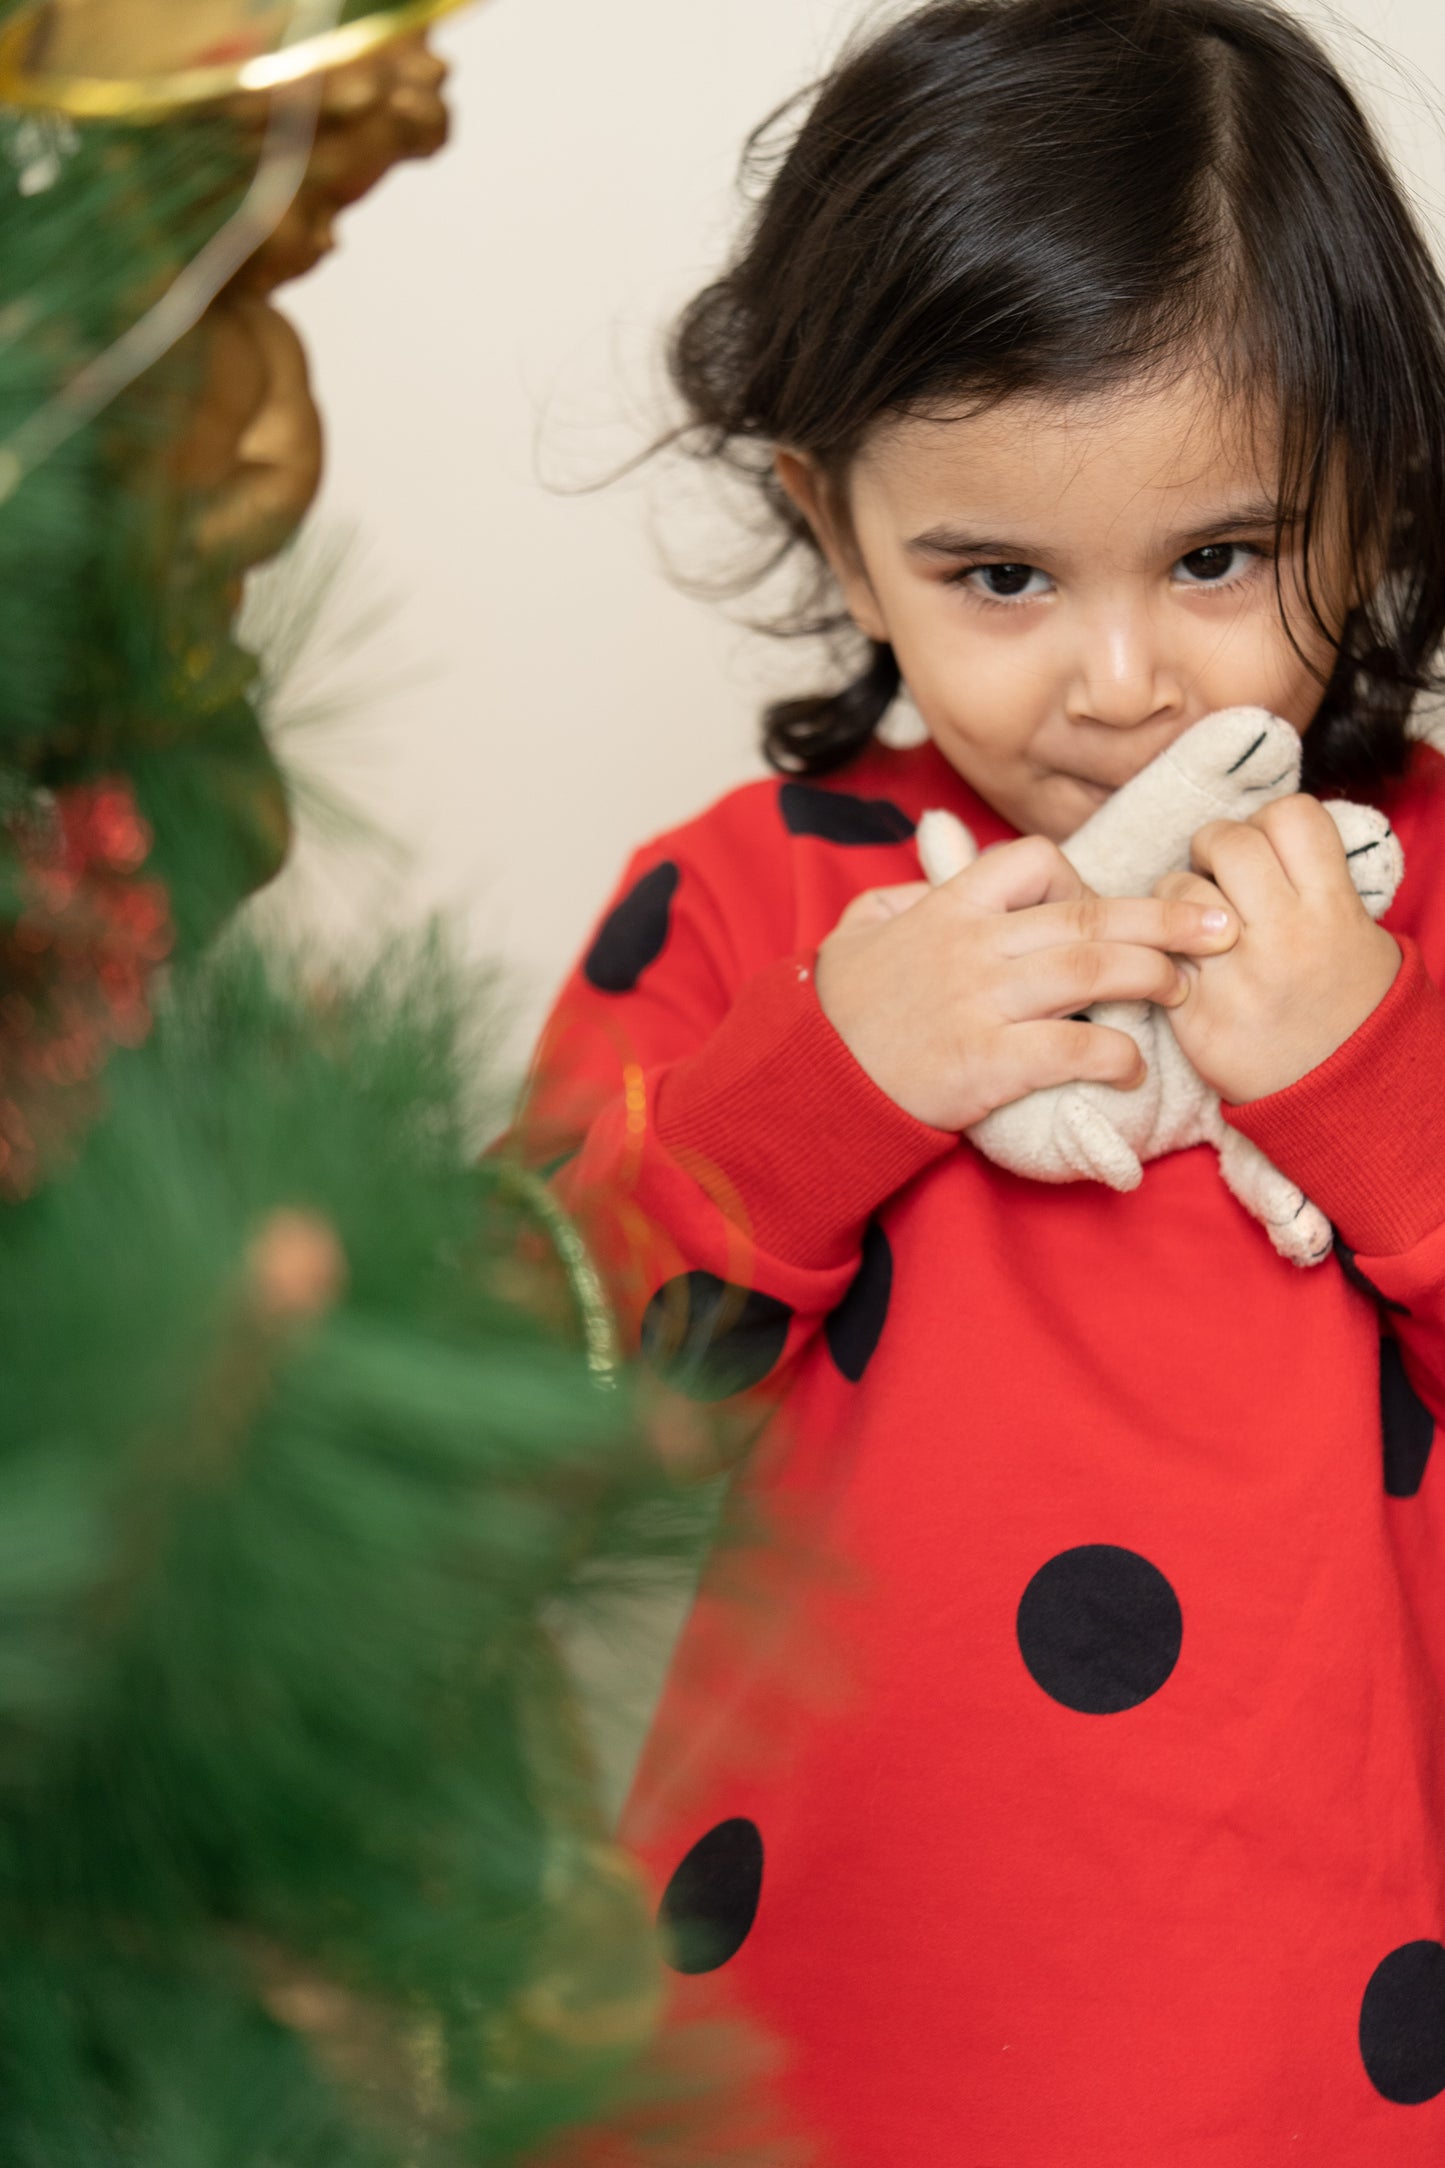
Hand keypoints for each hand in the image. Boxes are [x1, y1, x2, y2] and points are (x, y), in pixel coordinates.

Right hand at [814, 834, 1238, 1130]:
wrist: (812, 1080)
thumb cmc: (837, 1009)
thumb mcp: (861, 929)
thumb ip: (906, 894)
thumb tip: (938, 870)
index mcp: (950, 910)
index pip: (1034, 863)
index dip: (1083, 879)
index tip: (1106, 906)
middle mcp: (973, 947)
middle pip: (1087, 915)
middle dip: (1165, 916)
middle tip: (1221, 925)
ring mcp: (981, 1003)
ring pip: (1090, 970)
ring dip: (1152, 976)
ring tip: (1187, 989)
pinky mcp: (987, 1063)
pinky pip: (1070, 1048)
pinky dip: (1114, 1053)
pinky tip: (1133, 1065)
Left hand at [1153, 794, 1400, 1103]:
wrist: (1341, 1093)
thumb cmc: (1348, 1005)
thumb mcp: (1359, 935)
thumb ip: (1316, 883)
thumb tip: (1266, 836)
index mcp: (1333, 910)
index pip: (1291, 817)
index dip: (1267, 822)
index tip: (1263, 846)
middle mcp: (1286, 937)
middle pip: (1228, 842)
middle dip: (1214, 848)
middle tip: (1218, 874)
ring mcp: (1236, 976)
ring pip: (1178, 891)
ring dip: (1177, 896)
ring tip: (1195, 923)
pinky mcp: (1196, 1015)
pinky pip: (1156, 954)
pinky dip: (1160, 950)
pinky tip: (1181, 963)